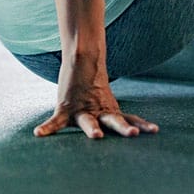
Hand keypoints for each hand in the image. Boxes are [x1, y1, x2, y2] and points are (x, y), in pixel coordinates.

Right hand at [33, 57, 157, 139]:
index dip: (141, 125)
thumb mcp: (104, 98)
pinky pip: (55, 121)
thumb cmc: (92, 84)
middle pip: (114, 120)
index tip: (155, 131)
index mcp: (110, 109)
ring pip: (88, 121)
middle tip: (132, 134)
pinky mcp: (65, 107)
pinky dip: (47, 127)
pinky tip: (39, 133)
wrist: (81, 57)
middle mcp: (98, 110)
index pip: (129, 118)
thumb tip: (124, 116)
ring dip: (92, 129)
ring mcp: (82, 108)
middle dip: (122, 128)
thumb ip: (112, 110)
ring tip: (96, 137)